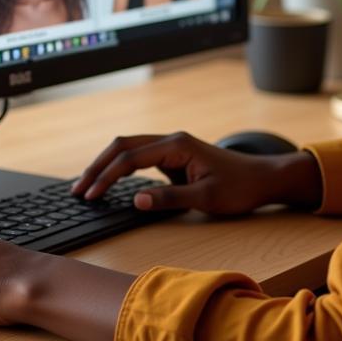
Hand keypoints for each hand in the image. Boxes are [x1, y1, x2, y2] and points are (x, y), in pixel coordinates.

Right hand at [72, 131, 321, 213]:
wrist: (263, 179)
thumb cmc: (239, 188)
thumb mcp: (206, 199)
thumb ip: (170, 199)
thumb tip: (136, 200)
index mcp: (177, 145)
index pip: (130, 157)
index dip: (106, 176)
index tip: (89, 195)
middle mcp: (172, 140)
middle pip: (124, 145)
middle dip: (98, 166)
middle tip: (77, 190)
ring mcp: (173, 147)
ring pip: (130, 148)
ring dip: (107, 165)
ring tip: (86, 186)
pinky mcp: (175, 157)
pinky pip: (140, 157)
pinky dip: (121, 168)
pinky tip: (110, 183)